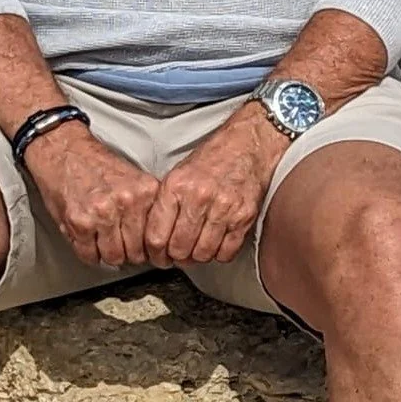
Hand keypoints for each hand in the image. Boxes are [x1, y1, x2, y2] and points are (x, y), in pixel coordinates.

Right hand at [25, 121, 160, 268]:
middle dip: (127, 252)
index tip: (142, 247)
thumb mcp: (133, 178)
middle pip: (135, 252)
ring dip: (107, 253)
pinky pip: (89, 256)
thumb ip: (145, 206)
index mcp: (144, 191)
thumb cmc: (95, 164)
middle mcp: (126, 202)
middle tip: (119, 244)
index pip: (155, 237)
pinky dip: (88, 253)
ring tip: (102, 240)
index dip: (147, 246)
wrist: (63, 149)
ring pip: (113, 257)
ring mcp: (103, 214)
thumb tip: (154, 241)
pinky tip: (87, 239)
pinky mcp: (80, 223)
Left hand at [144, 110, 286, 266]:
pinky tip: (217, 242)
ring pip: (202, 254)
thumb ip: (164, 204)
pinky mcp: (244, 216)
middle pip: (179, 250)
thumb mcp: (178, 173)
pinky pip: (227, 252)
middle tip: (178, 254)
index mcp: (176, 186)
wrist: (247, 144)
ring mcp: (223, 207)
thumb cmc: (212, 159)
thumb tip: (152, 239)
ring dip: (199, 256)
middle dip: (177, 257)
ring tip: (198, 246)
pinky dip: (220, 253)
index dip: (155, 253)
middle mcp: (198, 197)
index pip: (156, 236)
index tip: (158, 255)